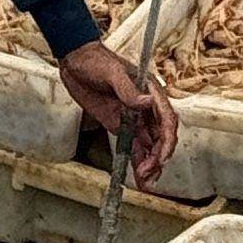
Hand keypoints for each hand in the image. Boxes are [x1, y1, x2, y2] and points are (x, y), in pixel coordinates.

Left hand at [57, 39, 177, 188]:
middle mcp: (146, 108)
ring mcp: (134, 118)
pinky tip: (140, 176)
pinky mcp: (121, 126)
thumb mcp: (112, 72)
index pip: (166, 119)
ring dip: (150, 164)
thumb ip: (129, 90)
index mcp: (150, 91)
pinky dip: (138, 161)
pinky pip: (133, 147)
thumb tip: (147, 102)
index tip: (160, 156)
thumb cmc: (96, 60)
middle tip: (147, 173)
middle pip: (161, 137)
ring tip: (146, 182)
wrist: (76, 62)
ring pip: (150, 146)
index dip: (166, 140)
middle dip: (158, 157)